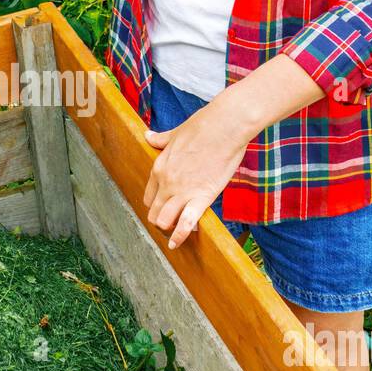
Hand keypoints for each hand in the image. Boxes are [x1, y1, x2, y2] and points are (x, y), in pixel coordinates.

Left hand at [143, 91, 252, 248]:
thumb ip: (160, 139)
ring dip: (168, 230)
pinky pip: (185, 223)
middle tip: (170, 226)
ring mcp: (182, 191)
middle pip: (154, 212)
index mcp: (159, 167)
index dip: (155, 206)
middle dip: (160, 221)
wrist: (224, 127)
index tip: (164, 209)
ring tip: (174, 236)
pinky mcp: (201, 197)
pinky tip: (177, 243)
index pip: (149, 196)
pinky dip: (180, 236)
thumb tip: (147, 135)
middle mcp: (166, 182)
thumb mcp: (174, 133)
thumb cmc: (202, 126)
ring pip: (164, 221)